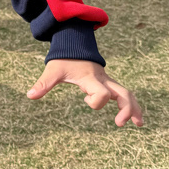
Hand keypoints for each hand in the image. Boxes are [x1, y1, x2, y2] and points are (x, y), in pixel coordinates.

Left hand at [27, 59, 142, 126]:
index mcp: (91, 78)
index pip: (102, 93)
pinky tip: (135, 119)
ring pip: (127, 94)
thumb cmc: (64, 59)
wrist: (75, 44)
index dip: (95, 100)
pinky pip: (124, 94)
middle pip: (123, 94)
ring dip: (134, 108)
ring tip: (139, 124)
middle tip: (119, 123)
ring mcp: (108, 81)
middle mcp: (103, 80)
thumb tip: (29, 96)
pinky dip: (131, 105)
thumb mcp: (53, 70)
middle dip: (125, 108)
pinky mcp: (109, 83)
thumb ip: (44, 83)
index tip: (84, 98)